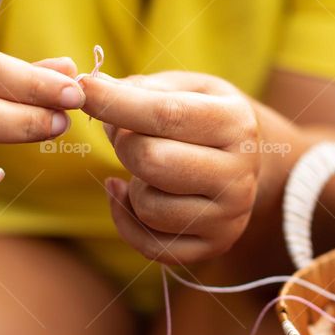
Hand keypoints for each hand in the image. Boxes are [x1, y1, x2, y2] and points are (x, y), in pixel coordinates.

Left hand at [80, 71, 262, 263]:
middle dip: (124, 145)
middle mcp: (239, 175)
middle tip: (127, 135)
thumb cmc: (206, 118)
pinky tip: (130, 194)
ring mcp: (229, 216)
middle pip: (151, 161)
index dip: (116, 103)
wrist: (250, 163)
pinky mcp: (214, 246)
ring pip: (147, 207)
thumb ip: (144, 88)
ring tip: (149, 170)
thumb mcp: (188, 89)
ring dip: (133, 185)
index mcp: (236, 125)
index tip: (83, 88)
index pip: (165, 115)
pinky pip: (149, 245)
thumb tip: (93, 88)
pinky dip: (126, 219)